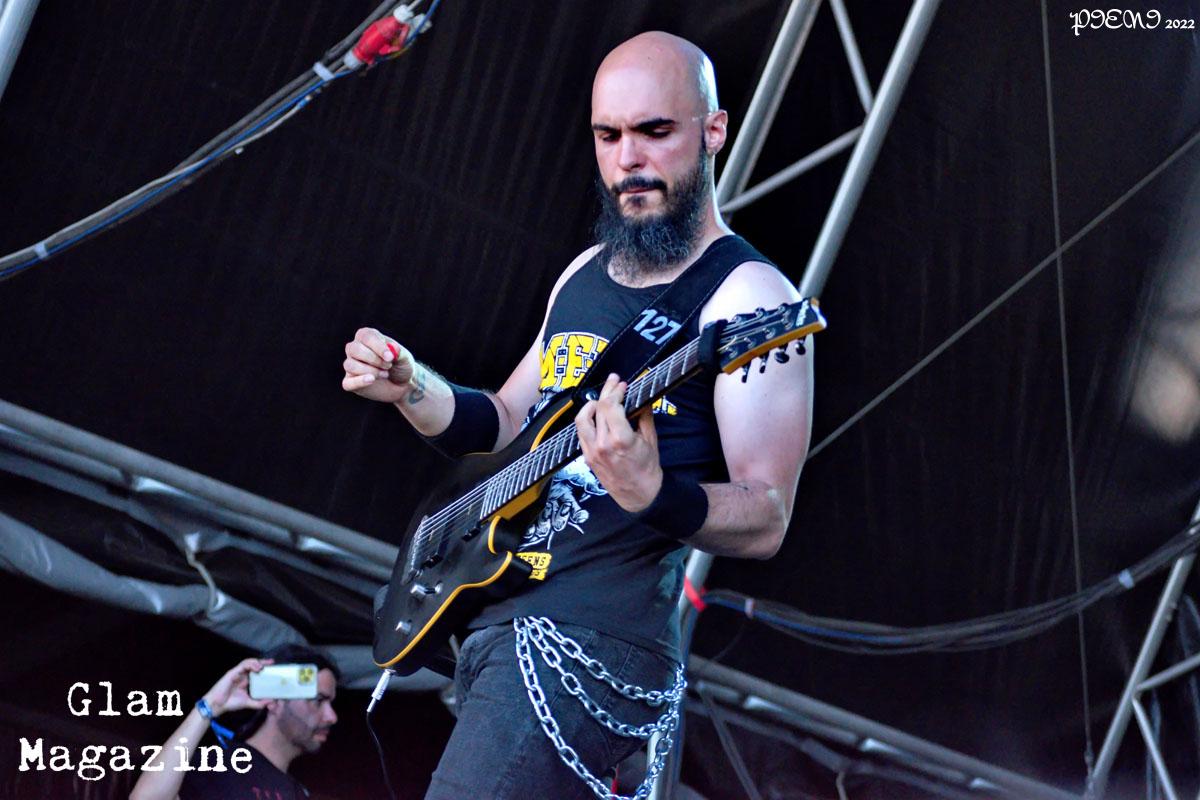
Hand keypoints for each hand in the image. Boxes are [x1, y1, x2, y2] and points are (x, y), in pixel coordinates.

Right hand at [202, 658, 272, 716]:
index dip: (264, 668)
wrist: (217, 706)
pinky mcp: (232, 673)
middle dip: (263, 662)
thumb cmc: (230, 703)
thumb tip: (271, 701)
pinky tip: (256, 668)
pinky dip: (250, 665)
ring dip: (256, 662)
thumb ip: (259, 703)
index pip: (256, 671)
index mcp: (245, 680)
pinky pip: (242, 665)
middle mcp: (242, 675)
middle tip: (271, 663)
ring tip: (263, 667)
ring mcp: (237, 673)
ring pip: (248, 662)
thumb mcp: (247, 703)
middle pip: (253, 664)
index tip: (273, 667)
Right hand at [342, 327, 417, 402]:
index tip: (390, 357)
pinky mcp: (350, 382)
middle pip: (354, 349)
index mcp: (367, 337)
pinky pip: (348, 383)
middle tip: (389, 365)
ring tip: (386, 374)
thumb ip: (399, 352)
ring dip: (370, 370)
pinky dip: (359, 381)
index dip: (377, 346)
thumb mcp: (404, 357)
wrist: (403, 385)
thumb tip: (392, 347)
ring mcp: (351, 365)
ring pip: (350, 365)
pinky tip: (371, 380)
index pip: (365, 336)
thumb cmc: (401, 365)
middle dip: (374, 359)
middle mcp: (355, 349)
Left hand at [575, 373, 662, 512]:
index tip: (622, 384)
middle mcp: (602, 445)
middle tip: (614, 382)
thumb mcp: (651, 439)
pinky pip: (581, 433)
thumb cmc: (647, 469)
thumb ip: (644, 415)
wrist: (639, 495)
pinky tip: (596, 416)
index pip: (610, 406)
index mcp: (620, 440)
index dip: (615, 390)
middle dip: (606, 391)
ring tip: (600, 398)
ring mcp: (591, 452)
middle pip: (597, 408)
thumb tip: (640, 397)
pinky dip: (587, 420)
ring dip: (590, 405)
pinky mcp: (587, 457)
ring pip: (582, 419)